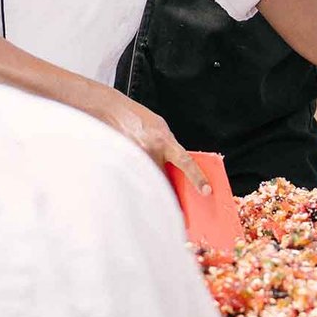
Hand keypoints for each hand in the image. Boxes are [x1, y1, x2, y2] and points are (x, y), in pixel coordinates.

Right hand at [88, 87, 209, 194]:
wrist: (111, 111)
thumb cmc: (135, 118)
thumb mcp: (159, 128)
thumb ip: (169, 146)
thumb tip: (179, 165)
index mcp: (163, 141)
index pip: (185, 162)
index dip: (197, 177)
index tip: (206, 190)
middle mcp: (150, 152)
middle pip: (165, 181)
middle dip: (168, 193)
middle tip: (174, 205)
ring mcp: (135, 160)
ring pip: (149, 184)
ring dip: (151, 187)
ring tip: (147, 191)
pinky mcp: (121, 166)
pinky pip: (133, 182)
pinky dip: (134, 184)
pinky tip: (131, 182)